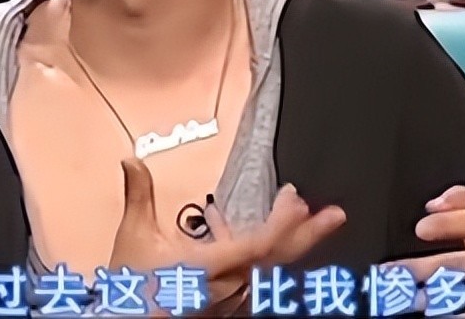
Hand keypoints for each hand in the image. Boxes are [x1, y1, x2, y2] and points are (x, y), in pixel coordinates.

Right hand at [109, 157, 345, 315]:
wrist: (130, 317)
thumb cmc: (134, 286)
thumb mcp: (135, 237)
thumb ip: (139, 196)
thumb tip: (133, 161)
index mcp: (212, 266)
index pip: (259, 246)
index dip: (282, 225)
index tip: (297, 202)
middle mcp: (230, 282)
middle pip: (279, 259)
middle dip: (309, 235)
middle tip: (335, 215)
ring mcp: (231, 293)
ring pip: (271, 265)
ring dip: (290, 238)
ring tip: (301, 212)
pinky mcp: (225, 296)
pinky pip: (253, 269)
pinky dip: (259, 246)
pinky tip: (232, 223)